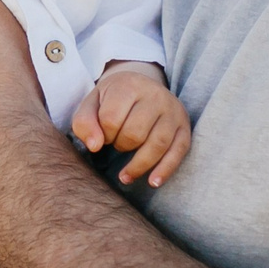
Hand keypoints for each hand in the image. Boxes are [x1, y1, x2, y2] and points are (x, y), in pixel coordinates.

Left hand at [71, 62, 190, 186]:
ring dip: (138, 165)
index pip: (111, 119)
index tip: (104, 135)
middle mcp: (155, 95)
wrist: (142, 86)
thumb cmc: (113, 99)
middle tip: (117, 144)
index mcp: (129, 85)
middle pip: (135, 134)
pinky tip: (152, 182)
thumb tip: (94, 146)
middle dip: (120, 146)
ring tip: (125, 176)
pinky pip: (178, 152)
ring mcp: (173, 111)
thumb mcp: (92, 104)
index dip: (103, 135)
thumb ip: (84, 122)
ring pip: (157, 145)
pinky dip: (165, 170)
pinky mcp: (184, 127)